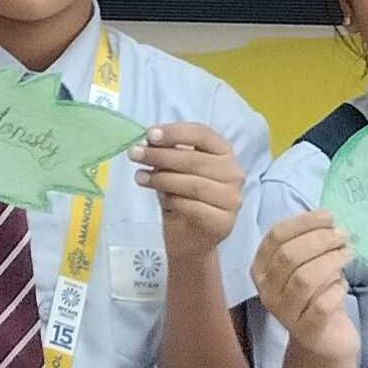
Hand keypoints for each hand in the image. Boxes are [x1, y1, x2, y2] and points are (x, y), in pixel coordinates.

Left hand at [136, 121, 243, 255]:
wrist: (190, 235)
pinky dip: (173, 201)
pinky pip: (193, 207)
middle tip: (134, 154)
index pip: (202, 134)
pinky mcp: (223, 221)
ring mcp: (231, 198)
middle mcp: (233, 173)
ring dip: (162, 179)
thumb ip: (166, 154)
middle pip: (195, 159)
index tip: (150, 135)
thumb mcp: (174, 169)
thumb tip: (147, 142)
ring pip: (193, 184)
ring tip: (140, 177)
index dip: (175, 132)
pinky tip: (161, 199)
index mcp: (223, 152)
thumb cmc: (182, 194)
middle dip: (160, 155)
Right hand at [251, 210, 358, 362]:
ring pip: (304, 279)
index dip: (304, 222)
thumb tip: (327, 218)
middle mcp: (266, 291)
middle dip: (320, 240)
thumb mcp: (306, 266)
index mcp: (261, 268)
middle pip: (289, 255)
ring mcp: (284, 313)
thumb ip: (308, 243)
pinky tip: (343, 285)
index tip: (329, 217)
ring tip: (347, 254)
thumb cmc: (316, 295)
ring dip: (331, 261)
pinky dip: (336, 290)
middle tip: (343, 236)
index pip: (276, 236)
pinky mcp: (307, 332)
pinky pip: (322, 305)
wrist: (324, 340)